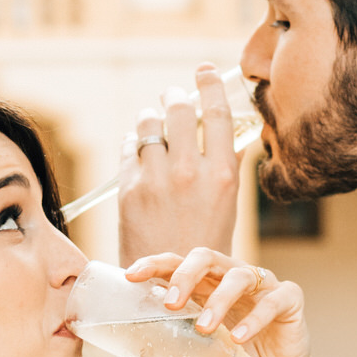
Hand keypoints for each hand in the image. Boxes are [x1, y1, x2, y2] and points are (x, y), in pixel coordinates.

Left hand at [117, 65, 242, 267]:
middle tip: (173, 94)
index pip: (217, 113)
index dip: (211, 85)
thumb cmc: (204, 245)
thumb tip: (226, 132)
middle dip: (175, 95)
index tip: (205, 70)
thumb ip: (225, 166)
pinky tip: (138, 145)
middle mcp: (190, 173)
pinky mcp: (130, 190)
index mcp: (222, 175)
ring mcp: (157, 180)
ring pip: (149, 124)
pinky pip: (129, 148)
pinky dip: (134, 141)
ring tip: (153, 119)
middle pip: (179, 110)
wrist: (171, 286)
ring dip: (151, 116)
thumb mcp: (227, 206)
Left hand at [124, 248, 316, 356]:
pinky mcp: (289, 298)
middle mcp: (231, 277)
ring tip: (205, 327)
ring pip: (237, 275)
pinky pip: (272, 300)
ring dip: (218, 300)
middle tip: (171, 303)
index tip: (131, 275)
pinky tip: (240, 338)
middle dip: (184, 275)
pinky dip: (255, 318)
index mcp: (206, 286)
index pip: (176, 263)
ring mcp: (262, 285)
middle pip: (205, 257)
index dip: (154, 264)